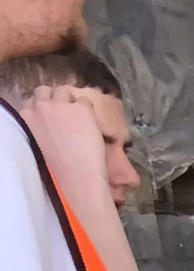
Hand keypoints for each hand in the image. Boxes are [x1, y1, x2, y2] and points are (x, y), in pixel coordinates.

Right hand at [19, 85, 113, 211]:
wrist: (75, 180)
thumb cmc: (54, 172)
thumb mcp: (34, 145)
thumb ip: (35, 130)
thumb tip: (44, 126)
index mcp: (25, 118)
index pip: (31, 102)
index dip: (43, 108)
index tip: (50, 118)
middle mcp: (40, 107)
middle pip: (44, 90)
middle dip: (53, 99)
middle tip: (64, 113)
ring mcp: (60, 106)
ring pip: (64, 90)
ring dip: (70, 101)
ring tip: (79, 118)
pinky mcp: (81, 109)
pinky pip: (85, 100)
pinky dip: (88, 110)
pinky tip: (91, 126)